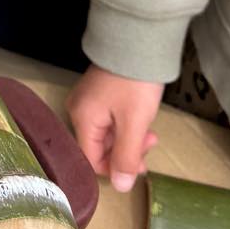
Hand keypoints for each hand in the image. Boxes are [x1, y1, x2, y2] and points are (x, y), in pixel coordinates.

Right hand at [66, 64, 161, 191]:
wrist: (138, 40)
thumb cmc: (134, 83)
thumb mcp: (134, 123)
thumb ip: (126, 157)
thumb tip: (120, 188)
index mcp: (82, 118)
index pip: (91, 160)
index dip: (115, 169)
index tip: (140, 165)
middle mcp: (79, 110)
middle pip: (99, 147)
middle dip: (125, 153)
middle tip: (150, 145)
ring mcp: (88, 100)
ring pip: (106, 134)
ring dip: (129, 140)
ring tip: (150, 133)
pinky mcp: (99, 93)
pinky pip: (109, 120)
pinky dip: (125, 126)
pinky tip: (141, 120)